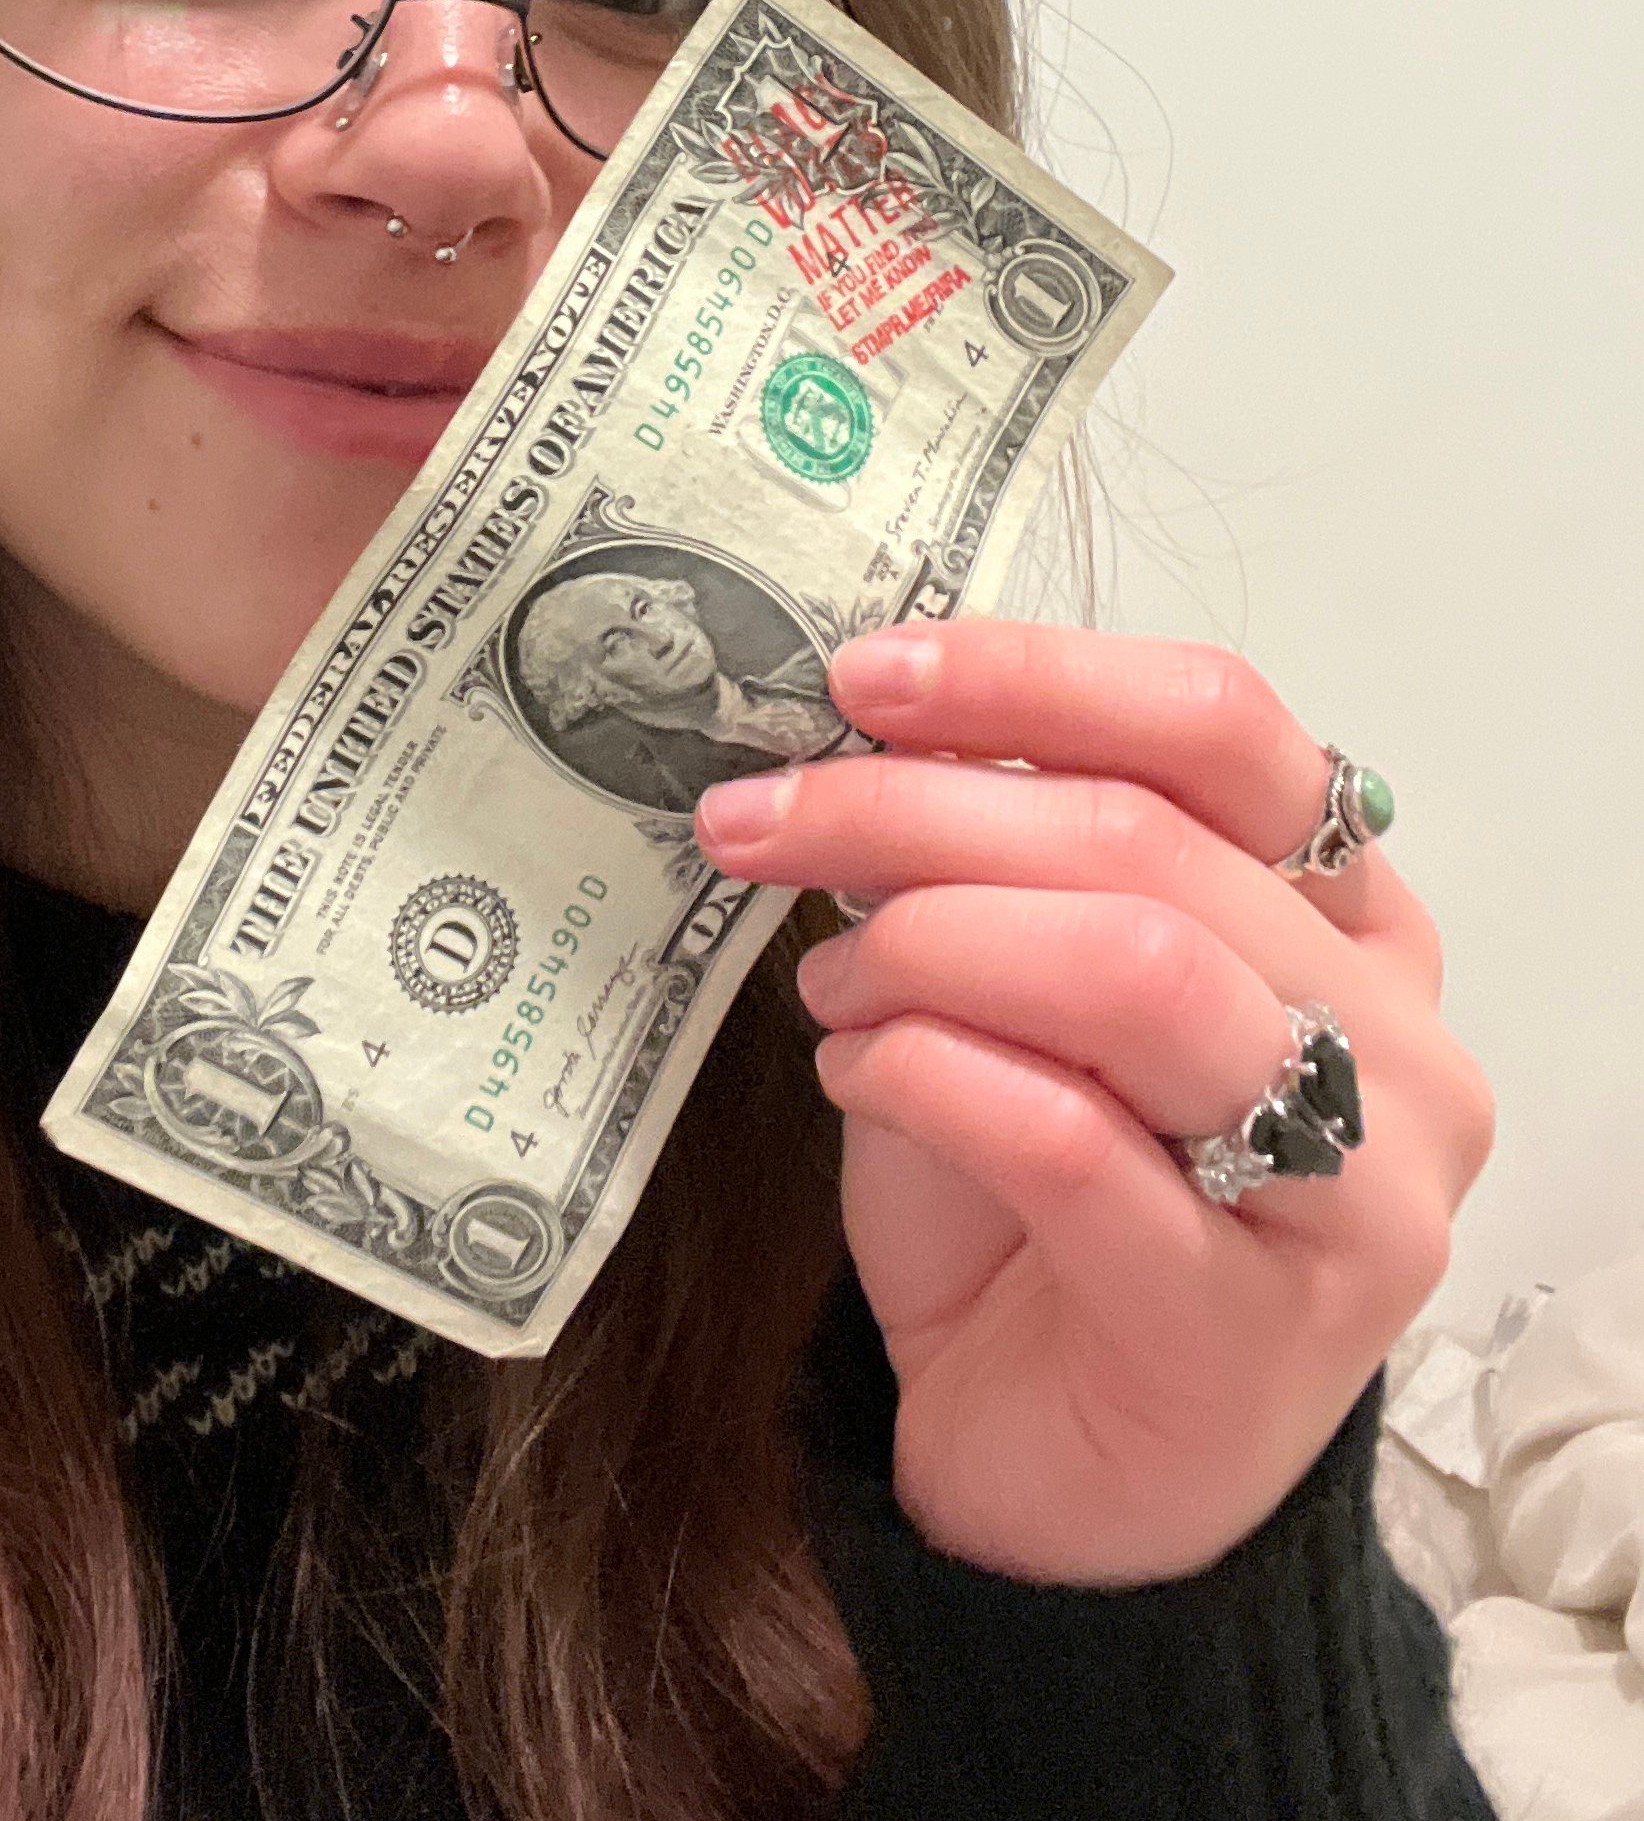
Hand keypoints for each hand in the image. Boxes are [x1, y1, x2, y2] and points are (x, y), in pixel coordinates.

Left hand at [692, 617, 1494, 1586]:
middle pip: (1151, 842)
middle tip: (757, 822)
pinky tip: (852, 1075)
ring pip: (1136, 970)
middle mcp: (1393, 1048)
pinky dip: (925, 1073)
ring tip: (825, 982)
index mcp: (1353, 922)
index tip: (864, 677)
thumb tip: (865, 727)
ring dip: (929, 941)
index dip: (1036, 676)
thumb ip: (997, 862)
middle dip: (917, 808)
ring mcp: (1352, 1198)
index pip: (1224, 729)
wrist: (1057, 1474)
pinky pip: (1067, 1142)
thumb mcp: (1022, 988)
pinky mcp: (1252, 1334)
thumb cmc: (1044, 1207)